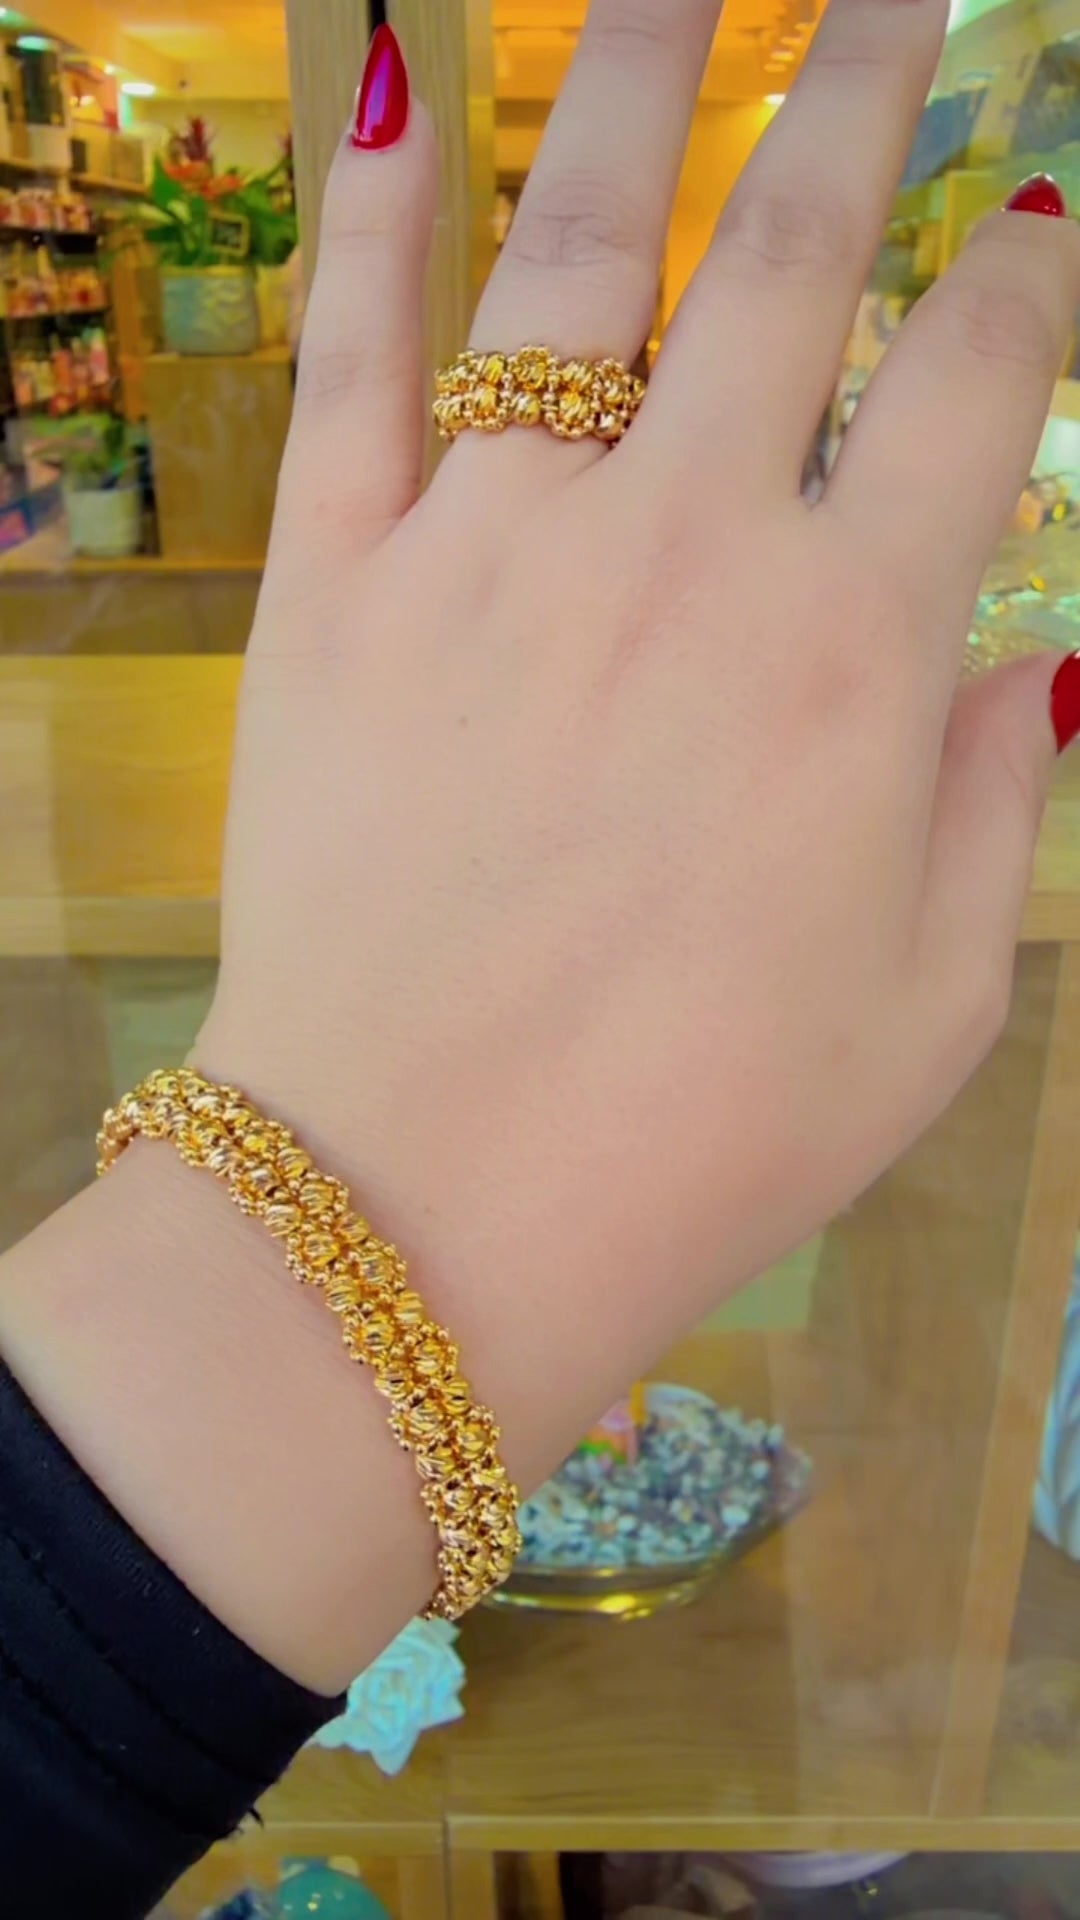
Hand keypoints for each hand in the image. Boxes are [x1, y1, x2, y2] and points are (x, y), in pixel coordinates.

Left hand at [200, 0, 1079, 1475]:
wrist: (422, 1209)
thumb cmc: (701, 1139)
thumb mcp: (931, 1012)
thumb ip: (991, 807)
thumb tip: (1027, 653)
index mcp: (856, 650)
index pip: (978, 382)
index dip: (1026, 274)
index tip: (1037, 204)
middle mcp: (684, 549)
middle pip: (793, 254)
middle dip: (864, 91)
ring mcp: (492, 547)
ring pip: (576, 248)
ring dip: (644, 78)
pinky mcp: (335, 586)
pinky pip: (354, 359)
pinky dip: (373, 214)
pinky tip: (396, 83)